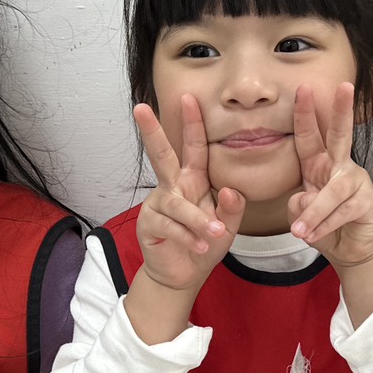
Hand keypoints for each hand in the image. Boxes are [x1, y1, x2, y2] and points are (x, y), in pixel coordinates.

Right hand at [125, 97, 243, 343]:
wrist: (183, 274)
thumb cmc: (205, 243)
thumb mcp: (227, 225)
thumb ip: (232, 209)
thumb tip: (230, 190)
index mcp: (192, 180)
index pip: (193, 147)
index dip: (192, 123)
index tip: (190, 97)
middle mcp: (172, 187)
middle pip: (161, 155)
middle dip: (151, 131)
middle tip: (141, 108)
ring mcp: (158, 205)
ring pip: (177, 204)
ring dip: (197, 219)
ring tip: (213, 234)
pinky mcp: (149, 225)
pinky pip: (172, 226)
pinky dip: (189, 236)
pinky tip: (200, 246)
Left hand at [288, 83, 372, 268]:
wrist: (351, 250)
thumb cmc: (325, 227)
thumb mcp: (301, 215)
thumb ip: (297, 205)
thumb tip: (306, 199)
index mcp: (319, 164)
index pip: (309, 136)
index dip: (305, 114)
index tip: (302, 89)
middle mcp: (339, 167)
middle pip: (342, 135)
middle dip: (342, 110)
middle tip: (344, 86)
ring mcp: (356, 182)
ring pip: (333, 190)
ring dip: (315, 212)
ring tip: (300, 231)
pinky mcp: (366, 201)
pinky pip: (341, 211)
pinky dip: (324, 225)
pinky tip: (314, 235)